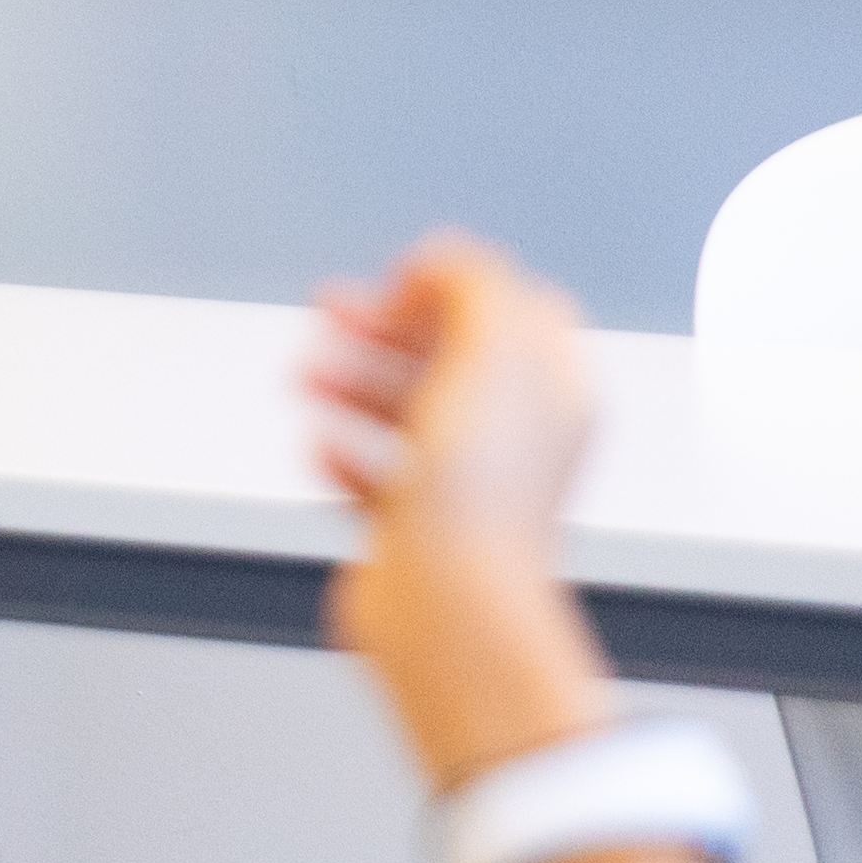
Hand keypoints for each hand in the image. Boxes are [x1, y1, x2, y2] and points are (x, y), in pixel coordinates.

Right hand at [312, 232, 618, 789]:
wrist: (448, 601)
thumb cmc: (484, 494)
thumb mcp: (493, 349)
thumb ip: (472, 281)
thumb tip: (442, 261)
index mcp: (554, 393)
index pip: (514, 311)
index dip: (454, 286)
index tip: (403, 284)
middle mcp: (519, 438)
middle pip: (447, 354)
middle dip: (382, 326)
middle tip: (332, 309)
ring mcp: (467, 485)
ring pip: (403, 409)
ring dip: (350, 379)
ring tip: (307, 375)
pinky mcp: (415, 528)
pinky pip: (373, 476)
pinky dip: (342, 451)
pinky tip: (321, 443)